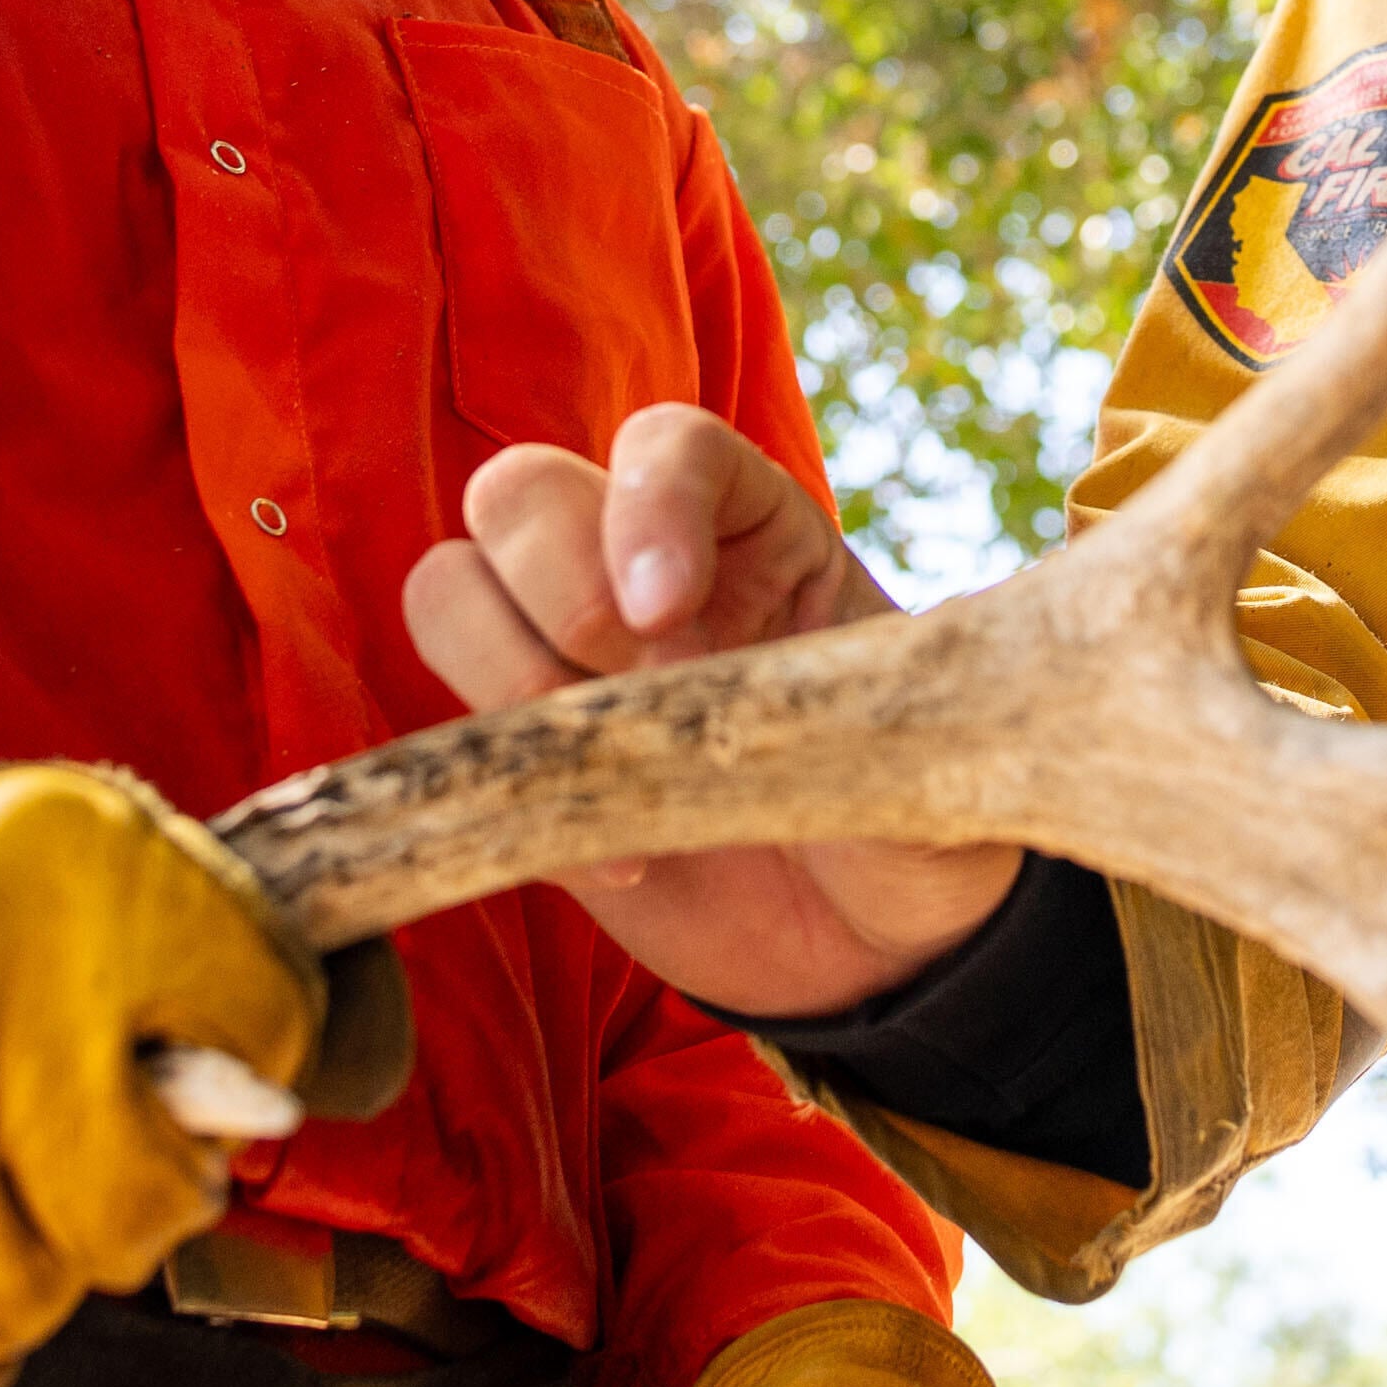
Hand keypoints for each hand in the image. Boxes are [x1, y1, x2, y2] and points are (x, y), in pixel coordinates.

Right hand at [400, 403, 1019, 1016]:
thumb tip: (836, 682)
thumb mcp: (937, 739)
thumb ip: (889, 698)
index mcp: (758, 529)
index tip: (667, 610)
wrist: (880, 940)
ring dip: (502, 675)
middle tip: (644, 690)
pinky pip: (448, 730)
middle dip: (557, 588)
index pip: (667, 446)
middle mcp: (643, 570)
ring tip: (608, 774)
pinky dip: (503, 790)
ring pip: (449, 587)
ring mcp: (570, 661)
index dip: (648, 505)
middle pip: (520, 492)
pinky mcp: (526, 760)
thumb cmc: (918, 812)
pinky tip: (616, 864)